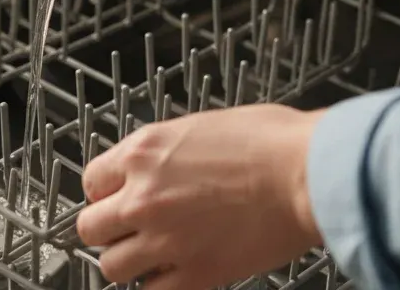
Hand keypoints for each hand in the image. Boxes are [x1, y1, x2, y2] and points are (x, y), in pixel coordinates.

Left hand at [76, 105, 325, 289]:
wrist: (308, 173)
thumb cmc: (272, 142)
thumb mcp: (203, 126)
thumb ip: (170, 151)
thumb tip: (164, 164)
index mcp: (144, 152)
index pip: (92, 181)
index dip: (105, 192)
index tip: (117, 198)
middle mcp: (144, 196)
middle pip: (91, 228)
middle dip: (108, 230)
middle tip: (129, 230)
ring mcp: (165, 238)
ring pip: (112, 267)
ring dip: (128, 263)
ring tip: (150, 256)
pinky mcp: (195, 273)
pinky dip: (160, 287)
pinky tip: (176, 275)